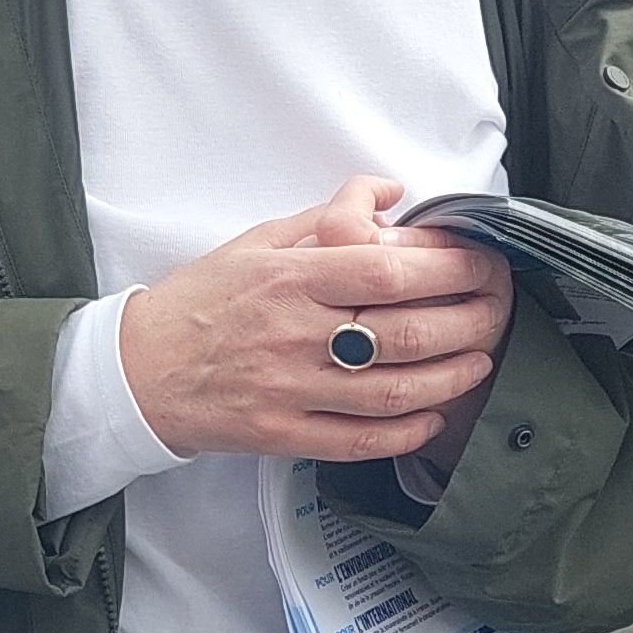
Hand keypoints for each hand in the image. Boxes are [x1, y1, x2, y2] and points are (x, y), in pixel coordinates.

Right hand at [115, 174, 513, 464]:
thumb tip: (390, 192)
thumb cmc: (199, 302)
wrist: (136, 371)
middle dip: (466, 323)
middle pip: (403, 332)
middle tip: (496, 313)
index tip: (481, 264)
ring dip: (449, 378)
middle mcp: (293, 334)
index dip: (448, 268)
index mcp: (289, 278)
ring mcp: (288, 389)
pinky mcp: (280, 435)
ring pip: (392, 391)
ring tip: (478, 362)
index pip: (385, 269)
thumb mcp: (256, 242)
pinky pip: (358, 440)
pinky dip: (405, 431)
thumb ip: (326, 215)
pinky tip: (432, 415)